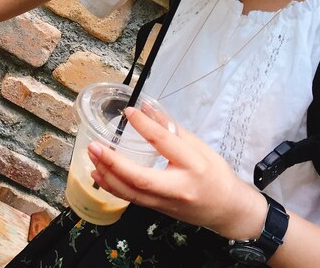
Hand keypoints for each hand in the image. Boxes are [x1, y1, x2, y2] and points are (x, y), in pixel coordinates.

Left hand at [87, 107, 267, 240]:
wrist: (228, 210)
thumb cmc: (216, 175)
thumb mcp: (200, 146)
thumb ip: (171, 128)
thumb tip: (147, 108)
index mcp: (193, 166)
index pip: (164, 143)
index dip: (144, 125)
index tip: (129, 111)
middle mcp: (178, 188)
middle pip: (141, 178)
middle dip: (114, 163)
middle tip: (96, 146)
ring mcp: (166, 203)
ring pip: (131, 193)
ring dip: (108, 175)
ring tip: (92, 156)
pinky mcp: (157, 210)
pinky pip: (132, 199)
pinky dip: (113, 186)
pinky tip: (99, 174)